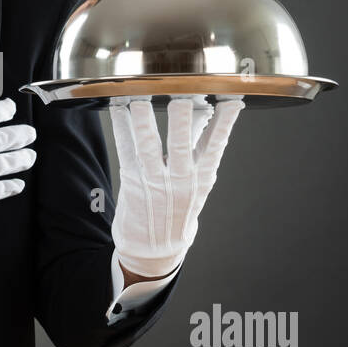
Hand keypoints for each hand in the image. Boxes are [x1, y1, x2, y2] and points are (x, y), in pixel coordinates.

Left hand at [109, 94, 244, 278]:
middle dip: (180, 121)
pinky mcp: (131, 182)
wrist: (154, 250)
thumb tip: (207, 112)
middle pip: (181, 146)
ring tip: (140, 97)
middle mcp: (179, 180)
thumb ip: (200, 146)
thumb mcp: (198, 183)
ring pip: (148, 146)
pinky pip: (125, 151)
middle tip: (180, 96)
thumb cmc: (178, 209)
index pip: (215, 147)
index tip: (229, 100)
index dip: (223, 124)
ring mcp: (154, 181)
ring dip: (143, 120)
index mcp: (201, 178)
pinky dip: (121, 128)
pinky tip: (118, 109)